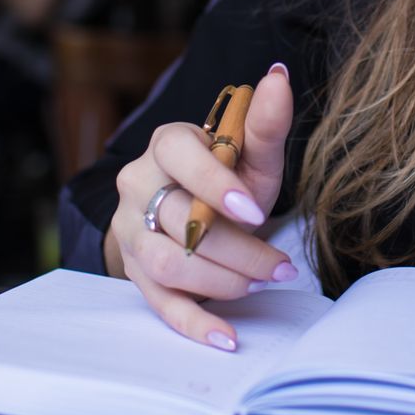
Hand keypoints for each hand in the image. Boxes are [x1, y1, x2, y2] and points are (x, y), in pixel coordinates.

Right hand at [106, 63, 300, 351]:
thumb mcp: (248, 153)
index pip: (177, 154)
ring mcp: (132, 233)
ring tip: (263, 283)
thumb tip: (278, 75)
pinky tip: (228, 338)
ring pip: (168, 262)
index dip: (214, 183)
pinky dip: (195, 323)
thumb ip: (264, 122)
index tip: (255, 210)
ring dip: (223, 281)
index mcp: (165, 145)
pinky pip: (160, 303)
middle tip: (283, 266)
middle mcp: (138, 186)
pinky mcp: (136, 274)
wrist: (190, 211)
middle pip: (180, 219)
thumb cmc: (227, 178)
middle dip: (237, 248)